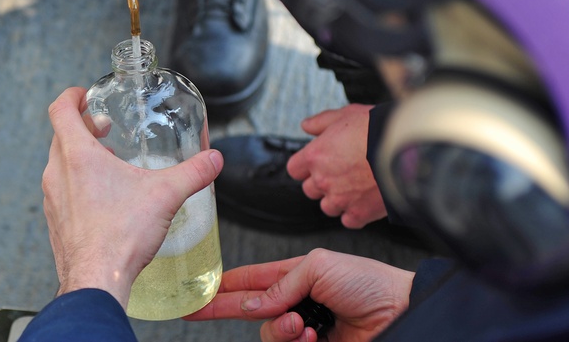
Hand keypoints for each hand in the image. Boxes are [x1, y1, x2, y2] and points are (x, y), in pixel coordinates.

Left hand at [42, 87, 222, 307]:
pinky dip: (76, 185)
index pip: (60, 110)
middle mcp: (57, 173)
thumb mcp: (165, 195)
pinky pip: (60, 192)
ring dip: (78, 156)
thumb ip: (193, 173)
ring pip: (58, 165)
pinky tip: (102, 199)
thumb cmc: (120, 236)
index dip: (71, 96)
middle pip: (60, 136)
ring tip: (106, 163)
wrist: (97, 280)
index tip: (83, 95)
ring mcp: (52, 199)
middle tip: (103, 128)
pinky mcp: (54, 222)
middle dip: (82, 127)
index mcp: (76, 155)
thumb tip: (213, 160)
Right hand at [185, 249, 412, 341]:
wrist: (402, 314)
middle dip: (228, 308)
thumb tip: (254, 303)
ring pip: (269, 334)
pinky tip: (312, 335)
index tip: (199, 291)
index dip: (224, 284)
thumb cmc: (368, 282)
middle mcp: (296, 302)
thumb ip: (281, 283)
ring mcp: (305, 328)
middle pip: (251, 309)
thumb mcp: (318, 266)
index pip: (251, 279)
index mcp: (295, 274)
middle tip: (198, 312)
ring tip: (302, 325)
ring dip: (279, 329)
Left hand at [286, 104, 386, 228]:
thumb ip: (321, 122)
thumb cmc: (375, 128)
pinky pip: (348, 220)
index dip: (305, 166)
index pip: (294, 169)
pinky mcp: (360, 213)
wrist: (406, 148)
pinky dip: (354, 213)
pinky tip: (365, 201)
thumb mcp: (345, 115)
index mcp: (315, 156)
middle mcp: (323, 180)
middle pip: (310, 189)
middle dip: (322, 182)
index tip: (318, 163)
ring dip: (337, 199)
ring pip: (327, 207)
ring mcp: (340, 199)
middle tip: (341, 173)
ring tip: (355, 187)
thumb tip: (305, 126)